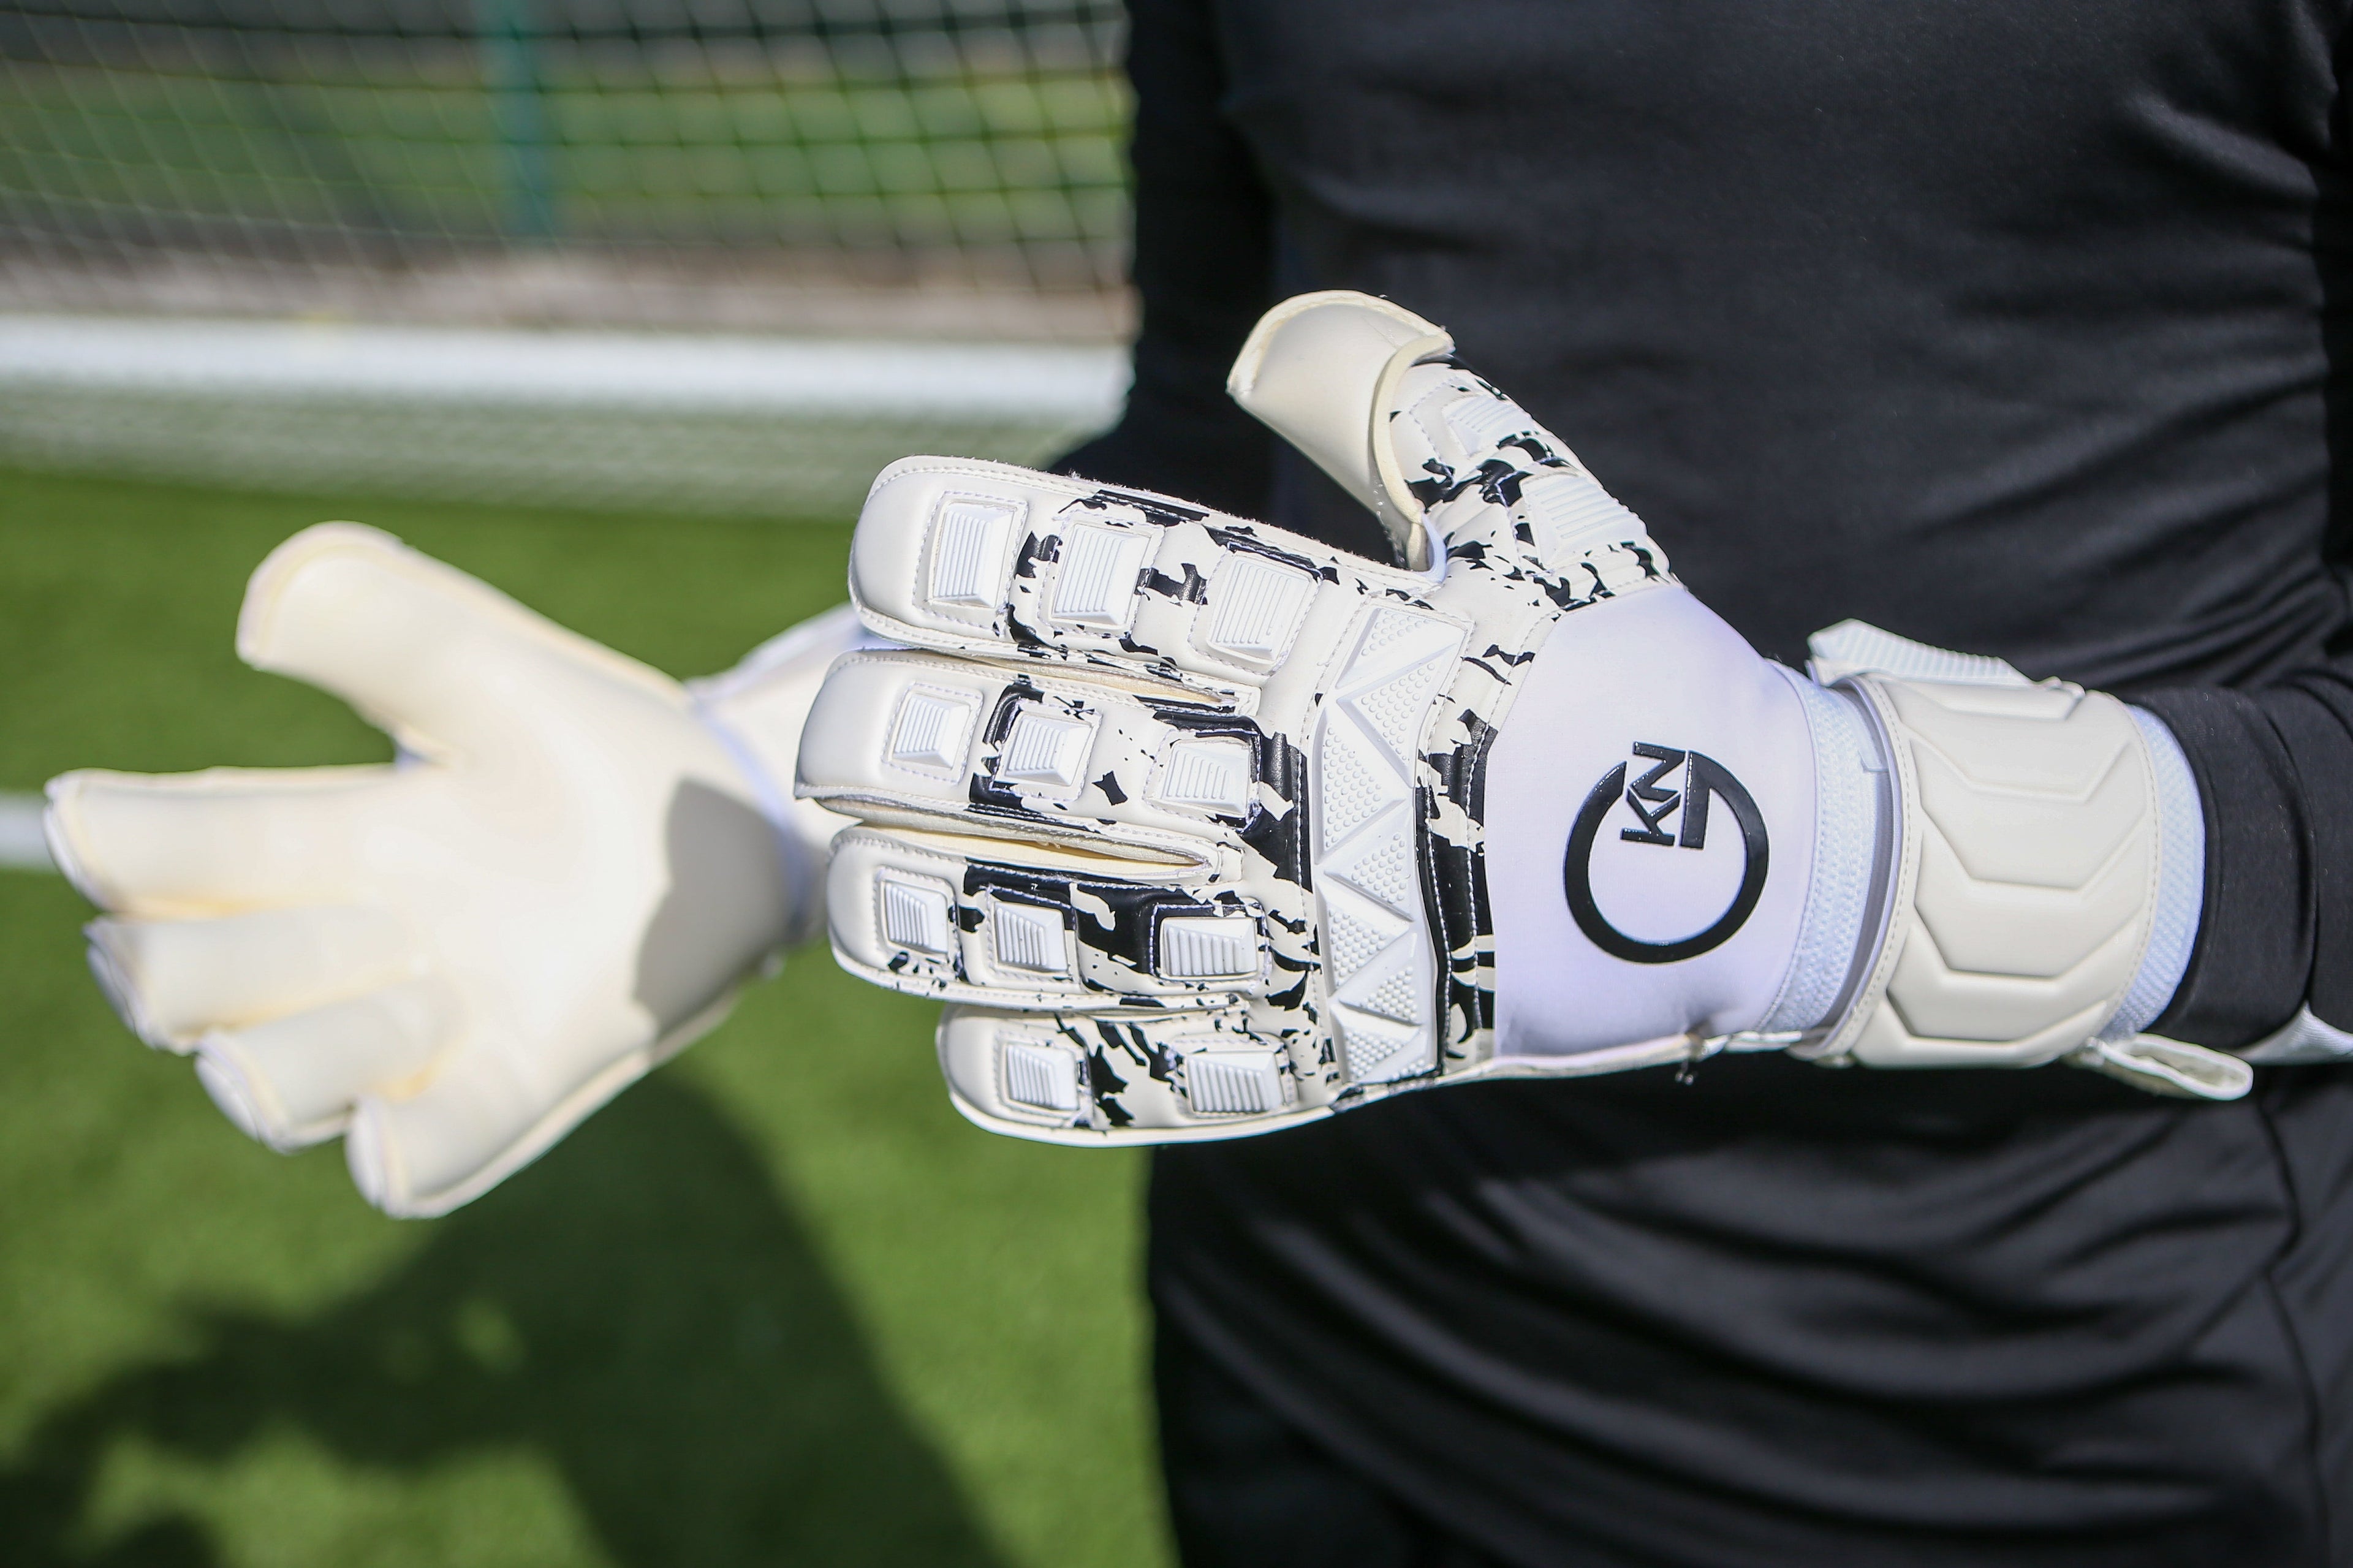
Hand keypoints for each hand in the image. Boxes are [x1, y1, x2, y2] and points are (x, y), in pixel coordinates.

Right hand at [46, 524, 853, 1212]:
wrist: (730, 814)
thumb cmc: (590, 742)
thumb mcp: (488, 668)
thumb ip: (383, 623)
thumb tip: (264, 612)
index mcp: (321, 840)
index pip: (184, 851)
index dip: (125, 843)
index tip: (86, 819)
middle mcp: (350, 945)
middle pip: (202, 984)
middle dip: (166, 978)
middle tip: (138, 957)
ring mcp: (429, 1025)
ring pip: (291, 1079)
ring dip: (286, 1058)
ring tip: (294, 1035)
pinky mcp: (521, 1079)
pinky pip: (439, 1147)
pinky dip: (403, 1150)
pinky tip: (378, 1142)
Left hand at [798, 291, 2246, 1141]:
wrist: (1749, 882)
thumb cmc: (1618, 680)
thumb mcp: (1539, 512)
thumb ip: (1399, 404)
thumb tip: (1264, 339)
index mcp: (1350, 645)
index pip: (1124, 582)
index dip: (977, 555)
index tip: (890, 546)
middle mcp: (1312, 796)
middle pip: (1052, 767)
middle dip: (902, 745)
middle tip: (834, 731)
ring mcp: (1317, 947)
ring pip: (1063, 937)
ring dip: (925, 914)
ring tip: (854, 889)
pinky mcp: (1330, 1064)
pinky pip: (1146, 1089)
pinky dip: (1030, 1069)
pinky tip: (961, 1037)